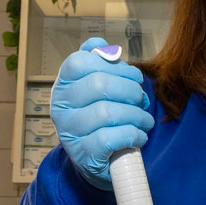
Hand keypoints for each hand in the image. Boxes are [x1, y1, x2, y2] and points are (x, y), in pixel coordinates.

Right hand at [51, 37, 154, 189]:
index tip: (133, 76)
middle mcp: (60, 106)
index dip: (114, 65)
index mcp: (63, 84)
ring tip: (145, 120)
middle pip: (99, 84)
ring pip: (107, 112)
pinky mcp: (83, 154)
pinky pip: (111, 138)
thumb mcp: (93, 88)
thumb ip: (97, 63)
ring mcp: (69, 131)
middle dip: (130, 90)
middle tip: (141, 99)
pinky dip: (133, 135)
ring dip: (136, 115)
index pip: (80, 61)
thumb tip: (101, 45)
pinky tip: (139, 136)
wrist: (93, 160)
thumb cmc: (97, 119)